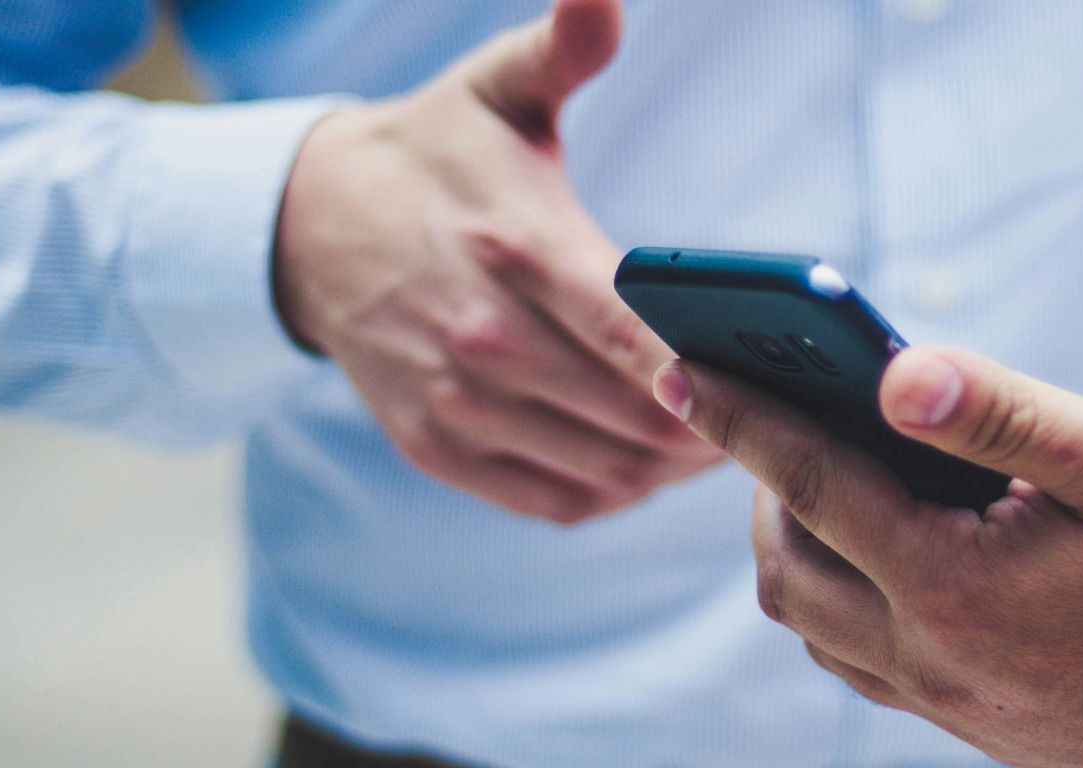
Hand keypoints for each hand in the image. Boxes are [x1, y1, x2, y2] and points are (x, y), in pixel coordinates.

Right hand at [273, 0, 721, 522]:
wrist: (309, 224)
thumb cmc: (437, 154)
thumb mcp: (498, 88)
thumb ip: (563, 47)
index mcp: (516, 247)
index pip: (631, 333)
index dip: (704, 372)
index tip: (765, 379)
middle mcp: (483, 337)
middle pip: (633, 415)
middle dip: (715, 424)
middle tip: (773, 414)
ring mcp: (456, 402)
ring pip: (604, 469)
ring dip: (674, 467)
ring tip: (726, 439)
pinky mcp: (438, 447)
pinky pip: (555, 500)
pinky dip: (616, 492)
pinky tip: (650, 464)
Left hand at [654, 346, 1082, 767]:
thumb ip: (1001, 411)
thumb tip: (894, 369)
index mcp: (957, 586)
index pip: (811, 485)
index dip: (738, 419)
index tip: (678, 367)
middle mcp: (935, 659)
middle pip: (789, 568)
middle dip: (761, 485)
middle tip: (773, 410)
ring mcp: (951, 703)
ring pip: (816, 625)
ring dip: (797, 544)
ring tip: (823, 471)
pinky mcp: (975, 724)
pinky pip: (862, 661)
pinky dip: (841, 595)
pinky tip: (884, 547)